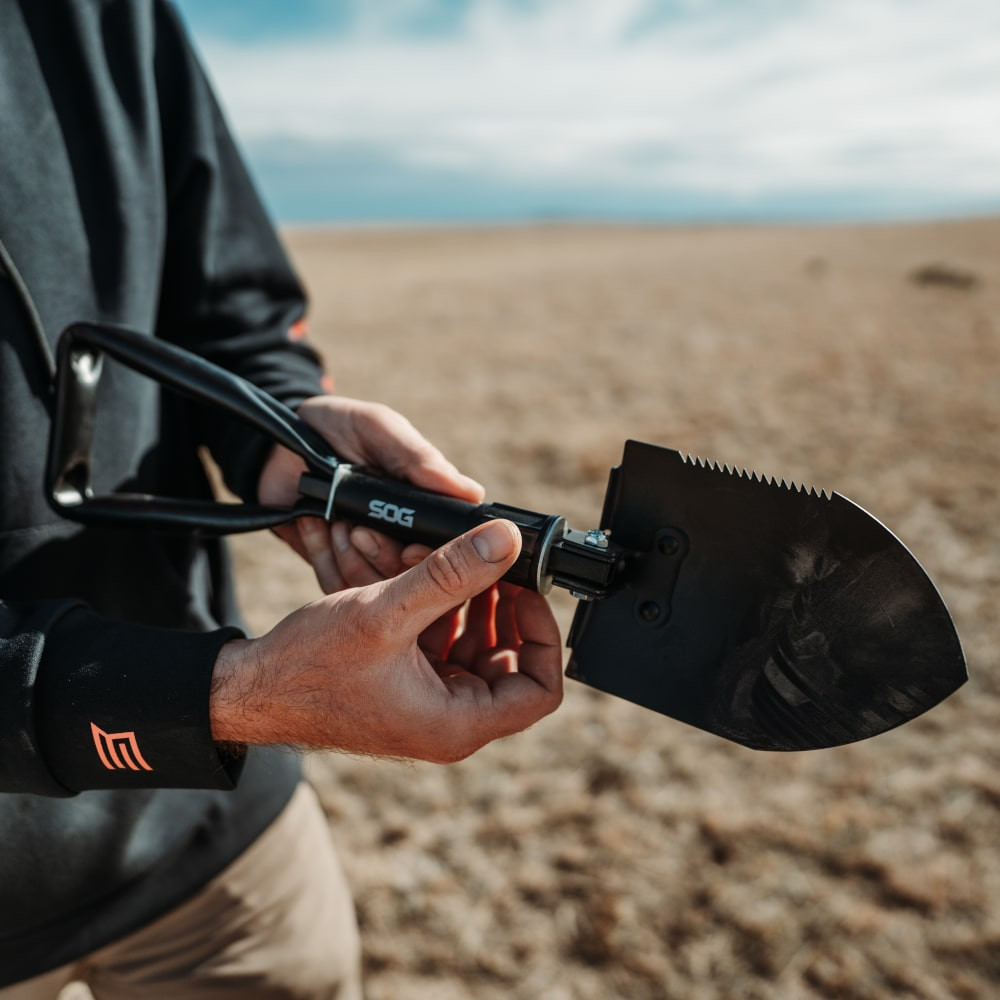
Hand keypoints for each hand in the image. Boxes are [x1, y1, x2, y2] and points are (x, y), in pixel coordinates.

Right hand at [210, 520, 562, 759]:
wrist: (252, 689)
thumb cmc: (309, 668)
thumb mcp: (386, 611)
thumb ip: (451, 574)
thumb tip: (506, 541)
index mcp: (456, 723)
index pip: (540, 689)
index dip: (544, 636)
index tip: (525, 590)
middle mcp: (449, 720)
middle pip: (510, 661)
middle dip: (501, 607)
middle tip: (488, 565)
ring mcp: (429, 702)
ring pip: (476, 645)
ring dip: (468, 600)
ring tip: (447, 558)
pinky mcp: (409, 684)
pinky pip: (444, 643)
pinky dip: (439, 608)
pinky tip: (420, 572)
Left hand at [258, 395, 483, 592]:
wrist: (276, 442)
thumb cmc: (338, 427)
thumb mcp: (379, 429)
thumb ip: (418, 458)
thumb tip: (470, 492)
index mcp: (426, 505)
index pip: (448, 545)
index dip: (435, 556)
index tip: (412, 548)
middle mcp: (403, 534)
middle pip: (413, 577)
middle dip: (385, 557)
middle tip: (362, 531)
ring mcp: (368, 554)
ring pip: (375, 587)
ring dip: (351, 555)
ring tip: (336, 521)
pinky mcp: (334, 566)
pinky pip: (336, 585)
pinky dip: (322, 554)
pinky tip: (312, 522)